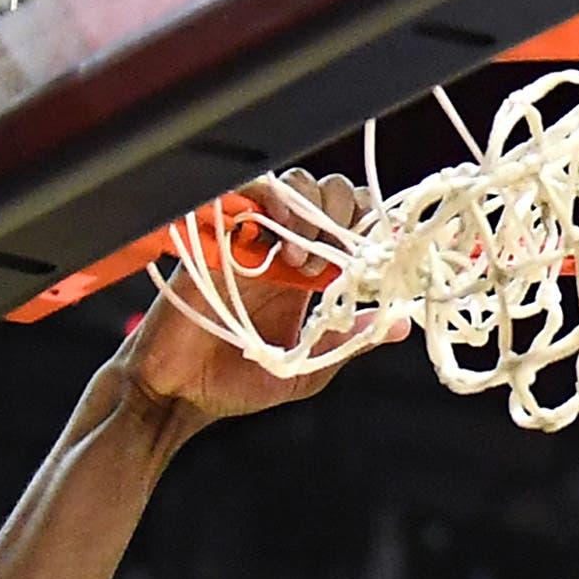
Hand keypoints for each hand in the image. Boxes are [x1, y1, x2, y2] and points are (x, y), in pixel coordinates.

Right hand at [121, 171, 395, 423]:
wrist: (177, 391)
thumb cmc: (235, 386)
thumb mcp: (305, 372)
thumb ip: (347, 342)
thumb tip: (402, 323)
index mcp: (310, 277)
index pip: (350, 225)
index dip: (368, 226)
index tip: (376, 253)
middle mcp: (283, 249)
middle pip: (325, 194)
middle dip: (340, 214)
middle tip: (329, 262)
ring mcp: (249, 239)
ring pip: (290, 186)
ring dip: (307, 210)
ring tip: (301, 257)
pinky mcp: (215, 234)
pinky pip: (243, 192)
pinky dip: (267, 200)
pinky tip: (275, 235)